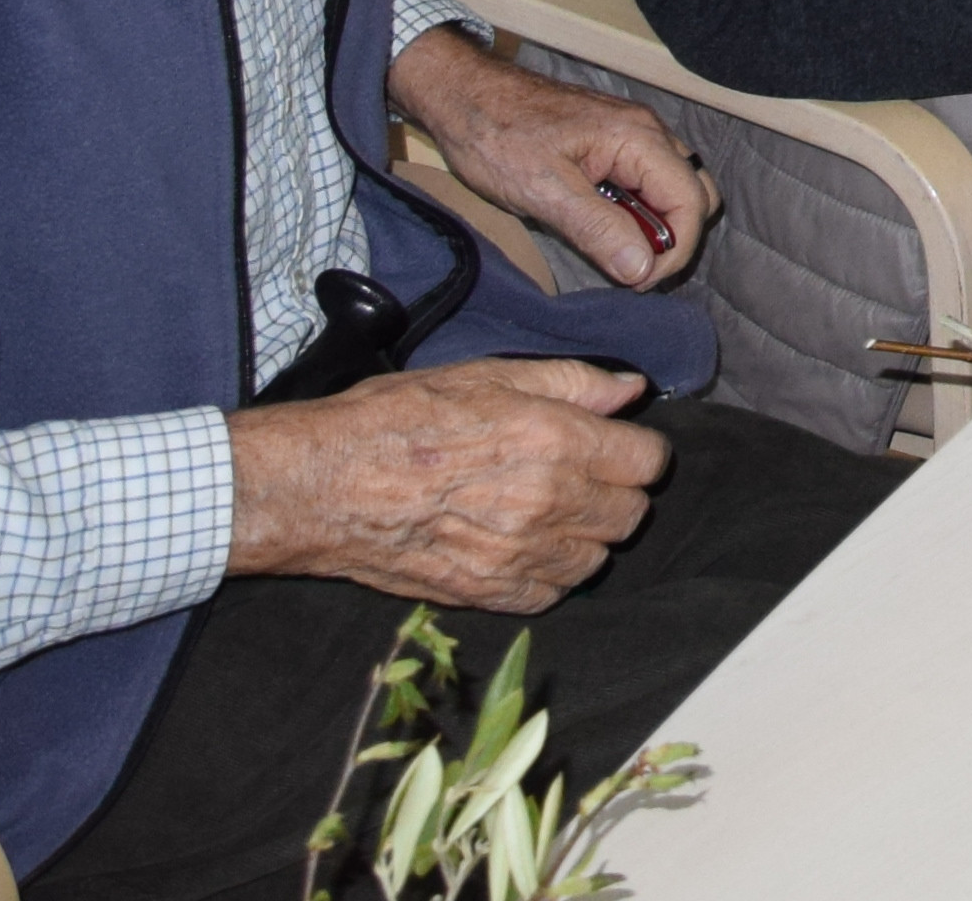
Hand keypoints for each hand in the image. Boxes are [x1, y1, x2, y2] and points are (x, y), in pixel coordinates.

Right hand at [225, 358, 661, 610]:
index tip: (617, 446)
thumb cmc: (397, 419)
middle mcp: (547, 502)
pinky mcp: (485, 593)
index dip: (637, 451)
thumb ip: (571, 382)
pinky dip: (548, 575)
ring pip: (596, 560)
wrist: (324, 485)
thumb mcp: (487, 375)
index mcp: (555, 441)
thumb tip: (630, 389)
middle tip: (583, 478)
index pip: (647, 462)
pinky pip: (550, 595)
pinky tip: (523, 548)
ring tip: (550, 514)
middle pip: (630, 515)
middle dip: (616, 493)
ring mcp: (518, 555)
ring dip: (585, 537)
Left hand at [389, 29, 704, 285]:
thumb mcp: (544, 191)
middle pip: (694, 194)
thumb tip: (642, 270)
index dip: (674, 251)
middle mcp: (647, 131)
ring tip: (609, 246)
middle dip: (671, 238)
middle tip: (626, 267)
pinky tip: (597, 221)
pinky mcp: (613, 141)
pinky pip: (646, 180)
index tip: (635, 281)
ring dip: (652, 225)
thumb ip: (598, 229)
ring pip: (673, 187)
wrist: (464, 94)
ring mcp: (632, 134)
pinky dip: (634, 209)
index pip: (691, 203)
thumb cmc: (497, 136)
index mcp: (638, 138)